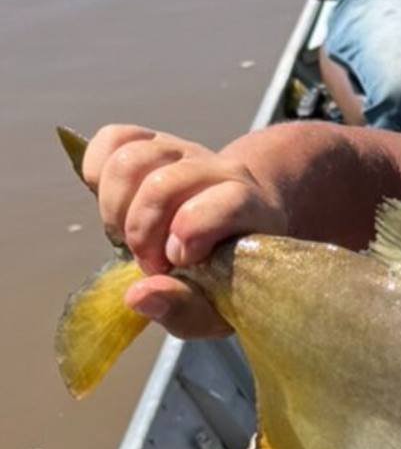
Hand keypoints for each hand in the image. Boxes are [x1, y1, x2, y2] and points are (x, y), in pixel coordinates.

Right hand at [83, 124, 286, 336]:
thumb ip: (185, 309)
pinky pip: (113, 139)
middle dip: (142, 233)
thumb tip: (139, 295)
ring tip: (130, 239)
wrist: (237, 232)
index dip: (194, 231)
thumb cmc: (228, 276)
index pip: (228, 203)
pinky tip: (115, 208)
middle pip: (162, 184)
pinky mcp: (154, 142)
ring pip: (131, 160)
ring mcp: (187, 152)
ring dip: (115, 210)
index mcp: (252, 209)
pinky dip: (99, 174)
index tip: (179, 262)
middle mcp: (222, 171)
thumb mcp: (217, 309)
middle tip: (150, 262)